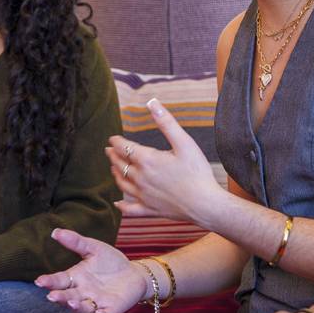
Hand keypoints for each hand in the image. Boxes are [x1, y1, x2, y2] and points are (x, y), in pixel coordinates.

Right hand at [35, 228, 150, 312]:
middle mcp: (82, 293)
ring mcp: (96, 302)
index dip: (49, 282)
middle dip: (60, 298)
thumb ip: (76, 242)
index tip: (40, 281)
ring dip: (76, 307)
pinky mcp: (111, 309)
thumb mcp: (94, 248)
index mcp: (76, 278)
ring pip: (83, 309)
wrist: (134, 274)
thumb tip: (55, 231)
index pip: (59, 281)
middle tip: (52, 296)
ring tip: (72, 302)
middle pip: (67, 297)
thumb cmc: (111, 261)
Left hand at [110, 99, 221, 222]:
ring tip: (113, 168)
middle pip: (120, 165)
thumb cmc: (197, 172)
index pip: (124, 148)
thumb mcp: (184, 142)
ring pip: (122, 184)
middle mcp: (140, 178)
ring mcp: (143, 196)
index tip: (113, 138)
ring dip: (115, 174)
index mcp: (147, 160)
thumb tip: (152, 102)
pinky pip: (130, 209)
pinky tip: (117, 204)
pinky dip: (121, 206)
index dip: (116, 142)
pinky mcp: (149, 210)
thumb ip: (166, 122)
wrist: (204, 204)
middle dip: (113, 156)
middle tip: (109, 150)